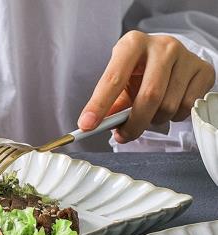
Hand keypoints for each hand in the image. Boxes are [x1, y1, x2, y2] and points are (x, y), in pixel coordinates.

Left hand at [78, 31, 215, 143]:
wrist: (170, 58)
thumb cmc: (139, 72)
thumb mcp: (120, 82)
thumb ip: (109, 104)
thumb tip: (95, 126)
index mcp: (133, 44)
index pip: (113, 78)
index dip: (99, 105)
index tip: (87, 126)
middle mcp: (161, 46)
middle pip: (148, 96)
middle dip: (133, 124)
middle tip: (123, 135)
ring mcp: (185, 57)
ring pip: (168, 106)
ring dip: (153, 121)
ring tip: (148, 114)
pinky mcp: (203, 70)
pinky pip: (186, 108)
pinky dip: (173, 117)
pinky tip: (168, 106)